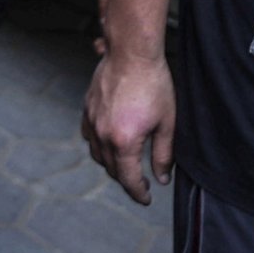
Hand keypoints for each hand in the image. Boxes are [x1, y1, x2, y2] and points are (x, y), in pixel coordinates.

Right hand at [81, 48, 174, 204]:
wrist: (132, 53)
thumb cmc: (153, 84)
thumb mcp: (167, 123)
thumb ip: (163, 155)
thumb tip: (162, 178)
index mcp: (124, 142)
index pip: (129, 179)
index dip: (139, 193)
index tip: (146, 199)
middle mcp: (103, 135)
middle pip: (112, 169)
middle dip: (127, 179)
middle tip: (141, 182)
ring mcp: (92, 121)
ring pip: (97, 155)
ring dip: (111, 164)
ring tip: (126, 163)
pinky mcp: (87, 109)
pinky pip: (88, 136)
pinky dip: (98, 145)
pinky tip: (108, 142)